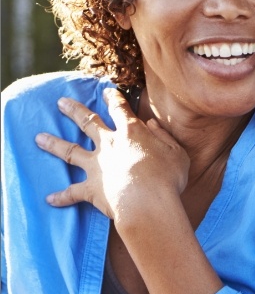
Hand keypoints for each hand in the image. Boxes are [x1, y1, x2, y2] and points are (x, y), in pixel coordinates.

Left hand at [35, 90, 189, 219]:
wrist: (147, 202)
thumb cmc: (167, 177)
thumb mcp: (176, 152)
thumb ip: (164, 137)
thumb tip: (152, 125)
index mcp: (132, 132)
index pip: (120, 109)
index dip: (114, 98)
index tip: (106, 91)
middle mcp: (109, 145)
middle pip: (88, 122)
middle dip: (73, 110)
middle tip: (60, 102)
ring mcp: (97, 166)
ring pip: (70, 151)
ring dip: (53, 143)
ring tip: (38, 137)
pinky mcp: (91, 189)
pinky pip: (72, 193)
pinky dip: (61, 196)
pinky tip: (49, 199)